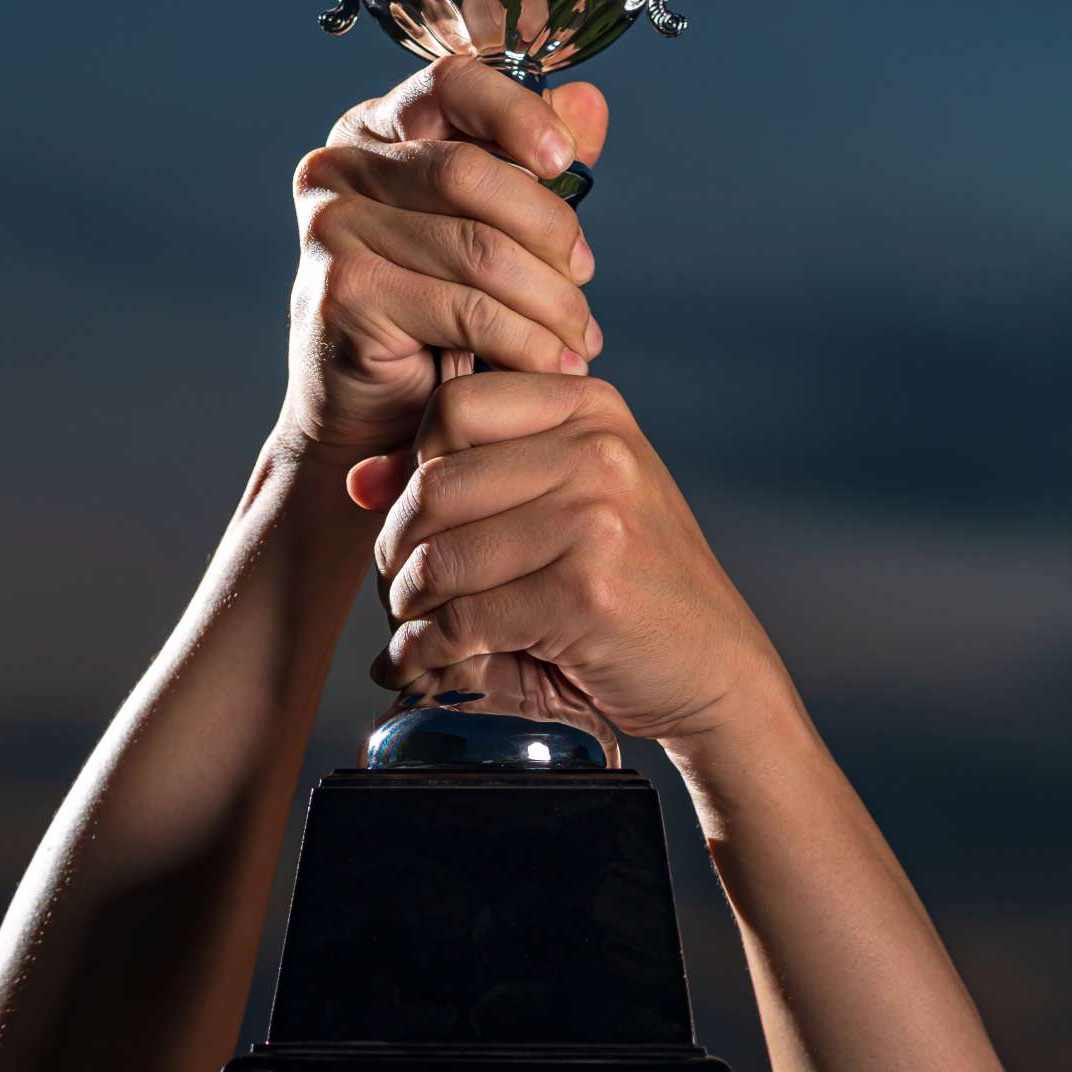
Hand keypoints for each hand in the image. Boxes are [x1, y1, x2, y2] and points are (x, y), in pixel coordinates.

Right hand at [280, 57, 610, 461]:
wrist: (370, 419)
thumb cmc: (431, 317)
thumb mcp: (488, 230)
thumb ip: (532, 167)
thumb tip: (590, 101)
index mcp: (375, 131)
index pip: (450, 82)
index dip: (517, 111)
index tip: (566, 159)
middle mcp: (338, 166)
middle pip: (470, 171)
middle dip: (549, 230)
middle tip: (584, 279)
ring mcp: (331, 228)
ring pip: (479, 247)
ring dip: (550, 300)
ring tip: (579, 339)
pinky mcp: (341, 293)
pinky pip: (464, 308)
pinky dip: (525, 342)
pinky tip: (552, 367)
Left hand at [353, 371, 787, 743]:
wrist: (714, 666)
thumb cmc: (631, 583)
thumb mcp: (570, 500)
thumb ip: (476, 475)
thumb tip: (357, 481)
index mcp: (591, 408)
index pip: (453, 406)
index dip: (412, 464)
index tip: (411, 516)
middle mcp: (597, 450)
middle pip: (436, 482)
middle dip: (397, 545)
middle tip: (397, 587)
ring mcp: (595, 519)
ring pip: (442, 554)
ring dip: (407, 604)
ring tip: (409, 626)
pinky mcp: (586, 593)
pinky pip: (466, 618)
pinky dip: (429, 650)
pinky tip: (424, 661)